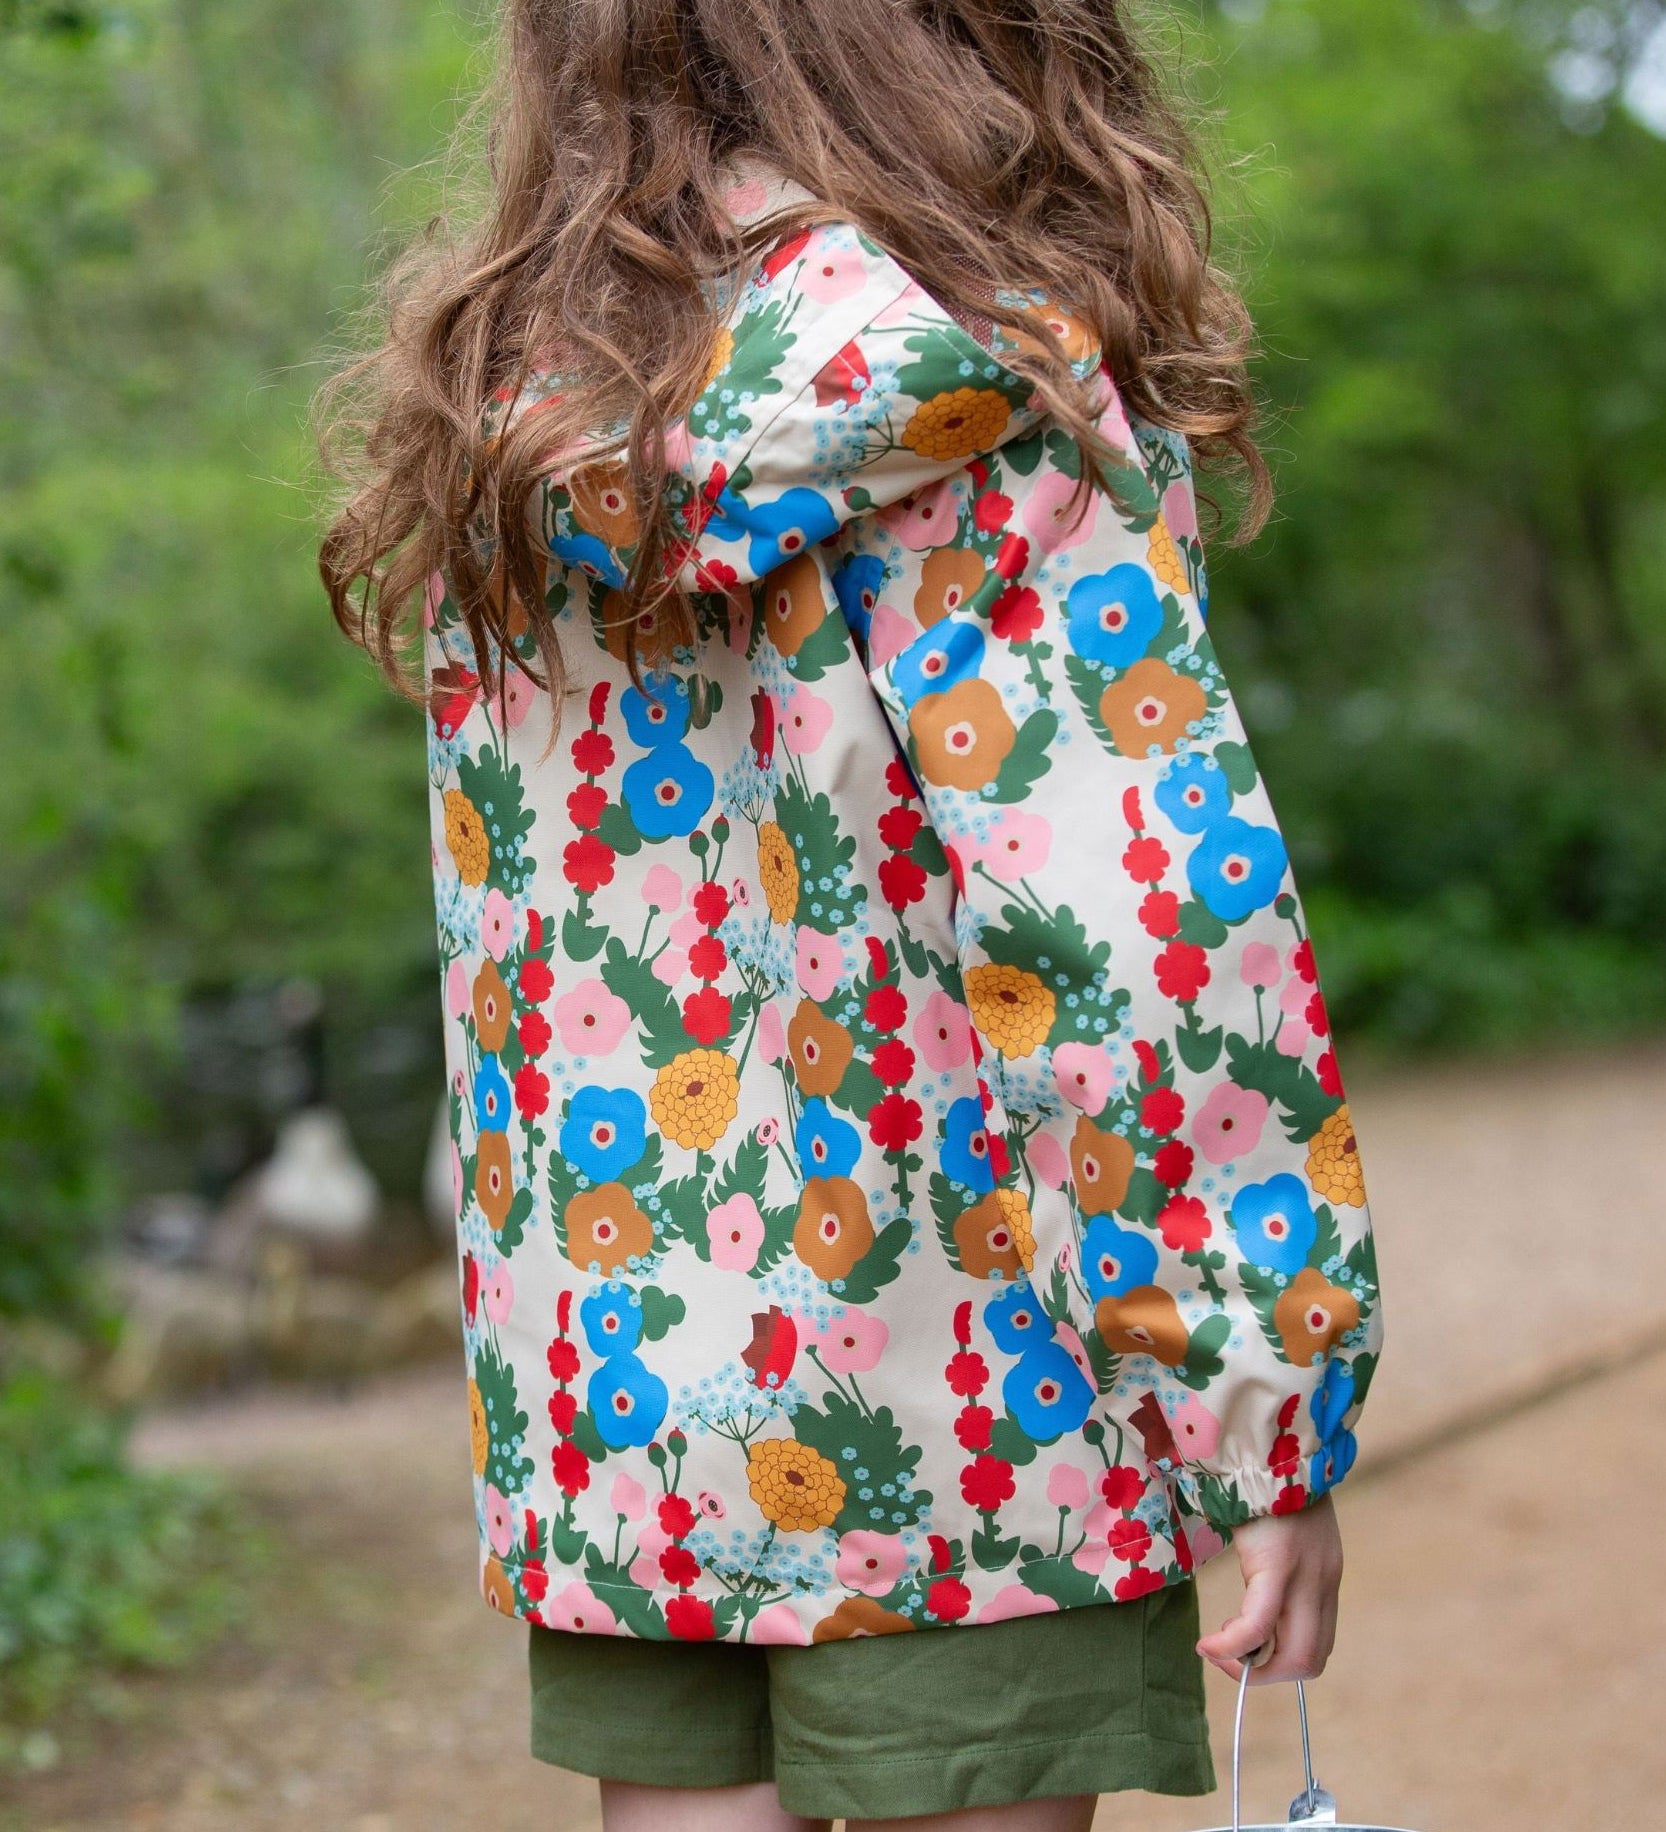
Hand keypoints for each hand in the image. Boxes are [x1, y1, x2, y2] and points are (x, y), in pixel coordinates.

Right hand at [1195, 1493, 1342, 1683]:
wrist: (1269, 1444)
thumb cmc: (1266, 1481)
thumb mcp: (1285, 1530)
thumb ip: (1280, 1563)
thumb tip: (1256, 1594)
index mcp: (1325, 1575)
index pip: (1318, 1644)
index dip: (1282, 1663)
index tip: (1247, 1652)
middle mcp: (1322, 1583)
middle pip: (1309, 1662)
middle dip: (1265, 1674)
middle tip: (1228, 1662)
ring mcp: (1305, 1577)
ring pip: (1293, 1657)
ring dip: (1251, 1667)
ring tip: (1217, 1652)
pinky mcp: (1278, 1566)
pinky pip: (1257, 1627)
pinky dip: (1232, 1647)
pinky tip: (1208, 1645)